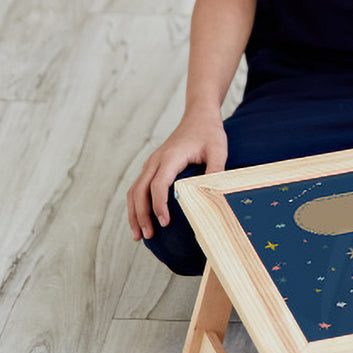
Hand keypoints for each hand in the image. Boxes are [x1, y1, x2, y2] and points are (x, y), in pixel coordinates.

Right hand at [127, 111, 227, 241]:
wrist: (198, 116)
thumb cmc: (209, 133)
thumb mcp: (218, 150)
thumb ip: (216, 170)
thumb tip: (214, 194)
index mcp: (171, 156)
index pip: (158, 184)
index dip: (158, 204)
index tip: (164, 222)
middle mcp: (156, 160)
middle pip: (139, 190)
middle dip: (141, 215)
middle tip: (148, 236)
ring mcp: (151, 163)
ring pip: (134, 190)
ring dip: (134, 213)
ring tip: (139, 235)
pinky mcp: (152, 166)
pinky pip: (138, 187)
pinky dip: (136, 204)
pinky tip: (142, 220)